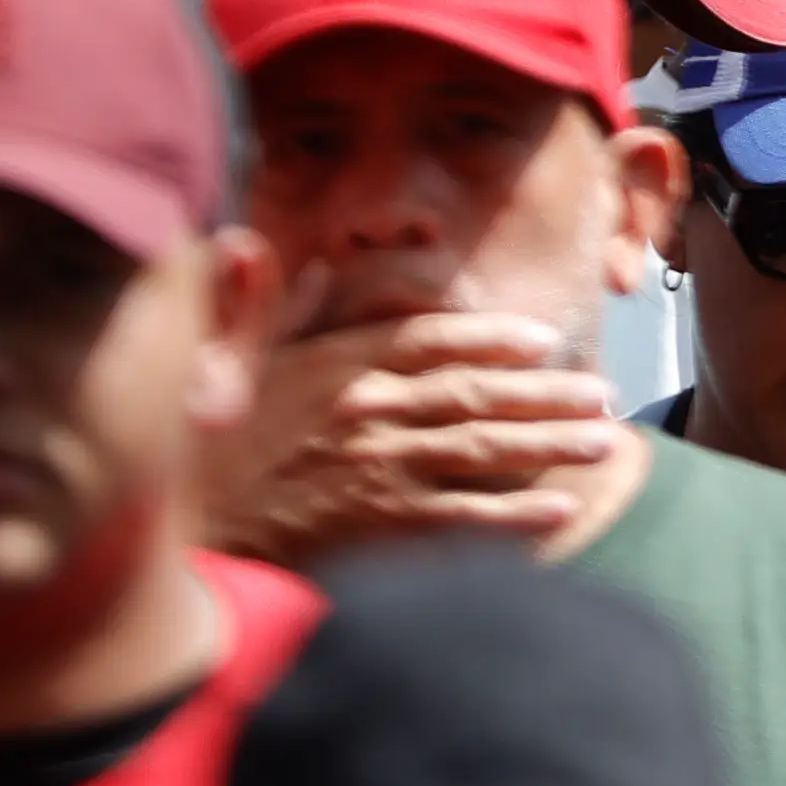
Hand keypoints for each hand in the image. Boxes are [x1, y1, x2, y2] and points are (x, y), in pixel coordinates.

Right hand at [209, 310, 620, 558]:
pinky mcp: (375, 529)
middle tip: (602, 394)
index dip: (492, 337)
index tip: (544, 340)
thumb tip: (248, 245)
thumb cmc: (204, 453)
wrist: (182, 540)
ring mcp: (374, 471)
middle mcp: (364, 412)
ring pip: (481, 451)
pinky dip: (515, 516)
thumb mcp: (226, 367)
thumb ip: (259, 307)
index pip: (429, 339)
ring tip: (602, 441)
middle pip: (474, 394)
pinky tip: (561, 510)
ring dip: (549, 445)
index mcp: (334, 366)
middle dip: (546, 394)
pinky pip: (461, 518)